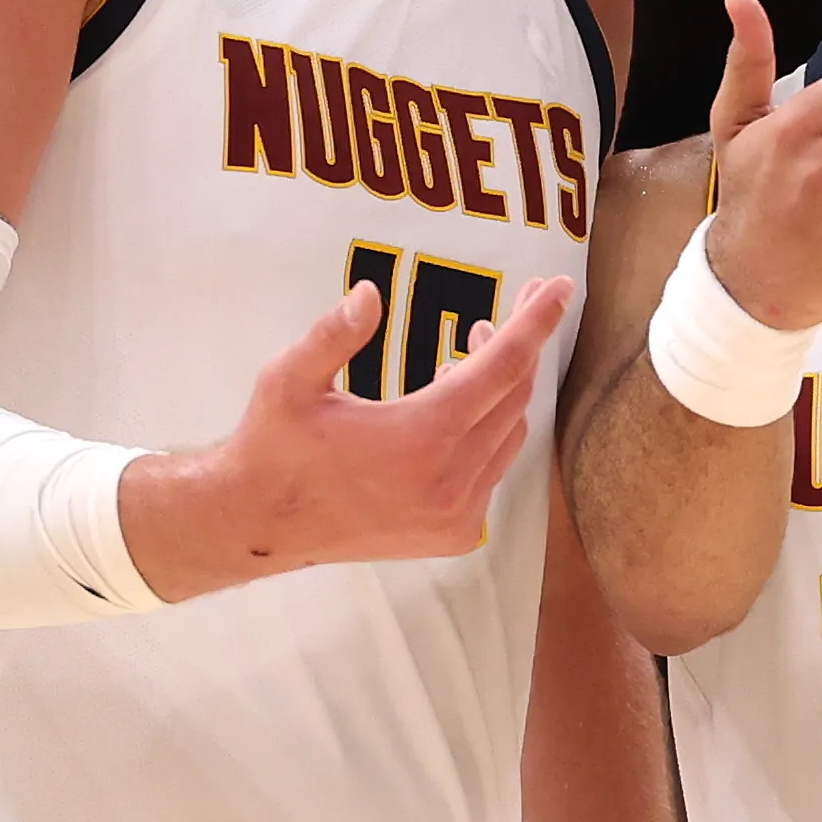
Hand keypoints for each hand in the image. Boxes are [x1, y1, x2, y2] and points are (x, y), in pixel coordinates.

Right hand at [118, 276, 570, 595]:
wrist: (259, 526)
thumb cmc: (273, 446)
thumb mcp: (289, 380)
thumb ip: (333, 335)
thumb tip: (371, 293)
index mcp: (420, 438)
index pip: (503, 366)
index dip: (536, 321)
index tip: (562, 286)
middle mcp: (450, 482)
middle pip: (515, 396)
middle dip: (521, 345)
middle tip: (513, 306)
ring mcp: (458, 516)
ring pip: (510, 434)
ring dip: (503, 388)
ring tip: (472, 350)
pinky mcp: (455, 535)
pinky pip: (495, 470)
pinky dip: (489, 432)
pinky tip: (458, 408)